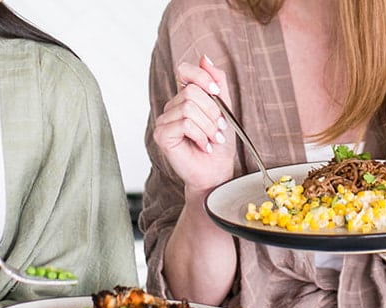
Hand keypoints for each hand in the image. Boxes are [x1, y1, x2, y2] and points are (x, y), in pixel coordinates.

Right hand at [152, 56, 235, 194]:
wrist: (216, 171)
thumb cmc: (219, 143)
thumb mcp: (224, 108)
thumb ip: (217, 82)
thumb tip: (204, 58)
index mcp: (184, 98)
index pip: (184, 70)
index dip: (202, 77)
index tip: (217, 93)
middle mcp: (171, 107)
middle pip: (190, 91)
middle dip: (212, 111)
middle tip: (218, 128)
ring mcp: (164, 121)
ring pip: (188, 107)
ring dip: (208, 126)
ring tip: (212, 139)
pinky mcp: (161, 135)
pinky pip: (184, 123)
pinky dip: (200, 135)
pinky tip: (204, 145)